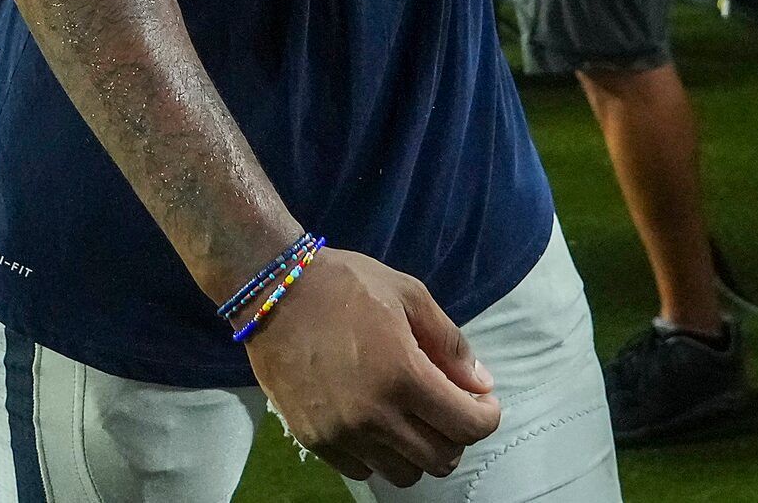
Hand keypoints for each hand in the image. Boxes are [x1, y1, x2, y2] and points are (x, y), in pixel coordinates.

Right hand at [246, 247, 501, 484]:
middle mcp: (375, 416)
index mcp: (404, 376)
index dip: (485, 417)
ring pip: (404, 474)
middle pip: (441, 458)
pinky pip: (364, 471)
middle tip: (447, 408)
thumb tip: (481, 384)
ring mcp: (342, 434)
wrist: (271, 290)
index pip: (468, 426)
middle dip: (456, 435)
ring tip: (411, 419)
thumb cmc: (343, 283)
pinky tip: (375, 424)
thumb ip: (450, 343)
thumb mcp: (407, 294)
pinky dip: (379, 456)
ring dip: (418, 451)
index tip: (481, 402)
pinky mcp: (314, 440)